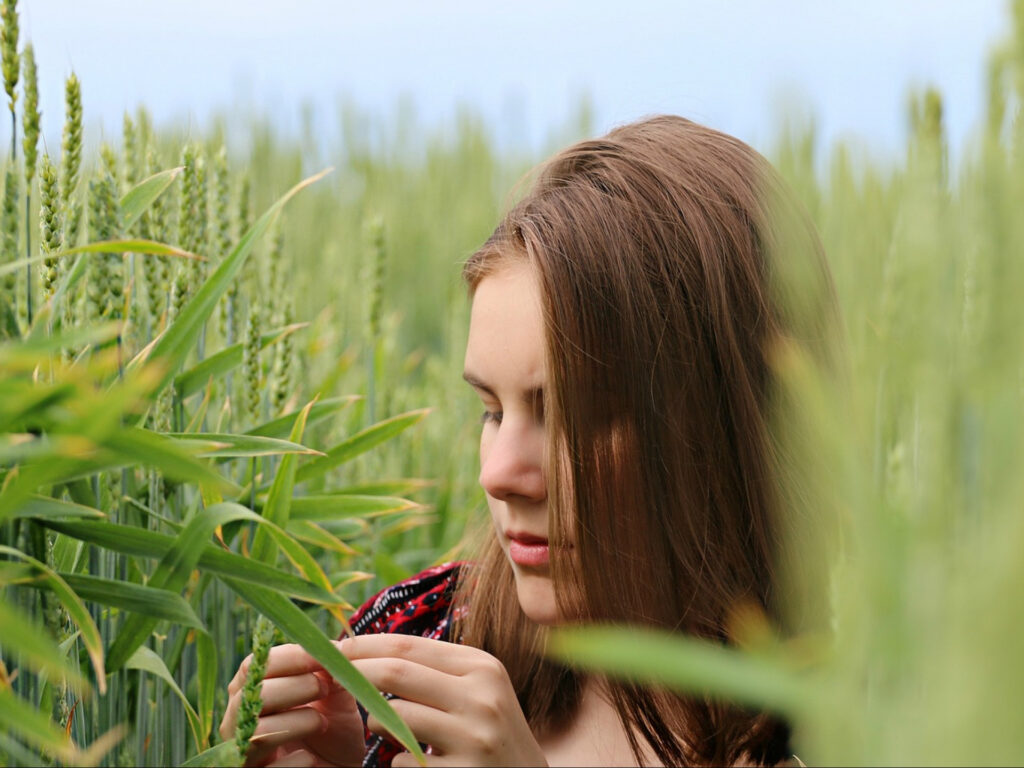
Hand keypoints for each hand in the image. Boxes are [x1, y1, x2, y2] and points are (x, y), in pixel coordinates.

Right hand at [220, 643, 366, 766]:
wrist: (339, 767)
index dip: (289, 658)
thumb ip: (327, 671)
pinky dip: (297, 761)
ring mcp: (243, 754)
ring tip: (322, 722)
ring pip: (258, 731)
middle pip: (253, 695)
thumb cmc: (331, 728)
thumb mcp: (333, 695)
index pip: (254, 666)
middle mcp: (237, 723)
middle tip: (324, 689)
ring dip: (298, 721)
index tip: (321, 657)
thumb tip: (330, 648)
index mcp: (250, 692)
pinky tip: (311, 758)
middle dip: (294, 687)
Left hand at [339, 634, 548, 766]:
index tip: (332, 648)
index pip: (408, 645)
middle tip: (329, 678)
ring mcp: (474, 738)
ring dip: (375, 723)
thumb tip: (368, 650)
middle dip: (355, 674)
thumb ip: (435, 669)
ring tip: (383, 727)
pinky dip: (398, 760)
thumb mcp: (476, 689)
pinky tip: (415, 761)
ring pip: (394, 717)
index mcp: (482, 666)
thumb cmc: (489, 730)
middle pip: (396, 672)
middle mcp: (481, 696)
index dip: (363, 645)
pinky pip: (402, 762)